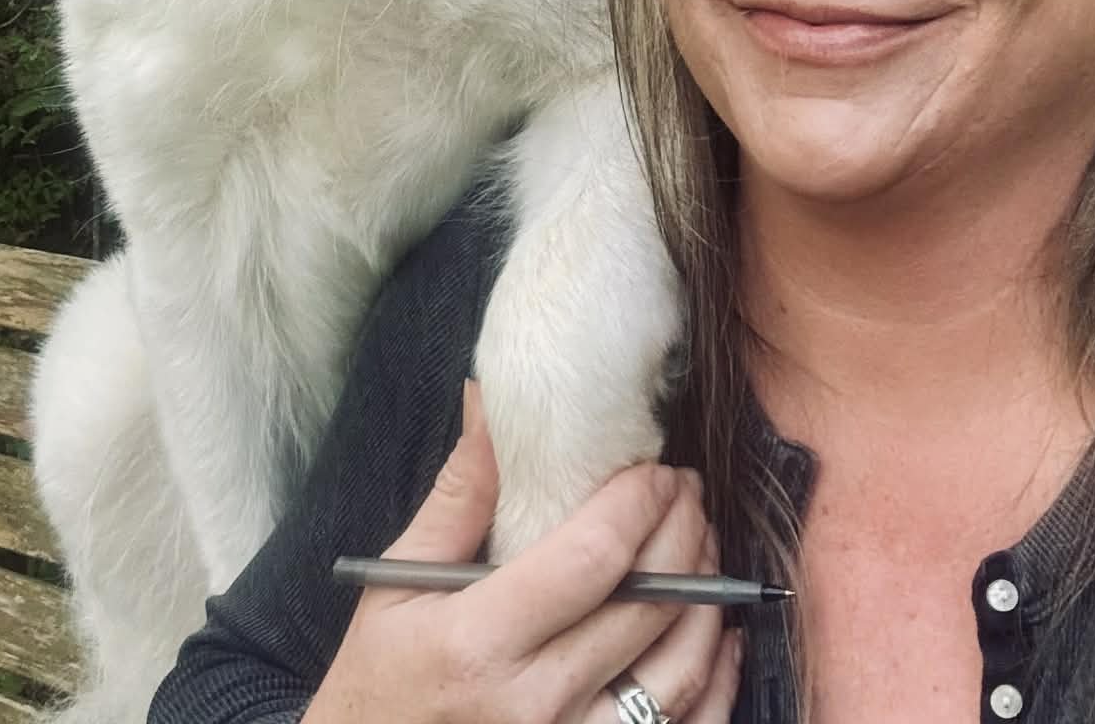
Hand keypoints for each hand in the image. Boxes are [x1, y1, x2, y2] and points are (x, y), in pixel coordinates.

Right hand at [306, 382, 743, 723]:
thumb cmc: (376, 687)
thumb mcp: (396, 587)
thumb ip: (458, 496)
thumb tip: (488, 400)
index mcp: (479, 642)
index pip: (591, 560)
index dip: (638, 505)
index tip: (656, 468)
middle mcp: (533, 705)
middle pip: (645, 608)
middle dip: (683, 535)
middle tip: (688, 491)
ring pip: (677, 673)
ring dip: (707, 600)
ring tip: (704, 546)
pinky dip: (714, 682)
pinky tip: (718, 637)